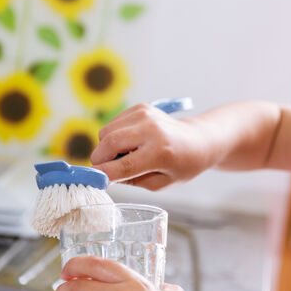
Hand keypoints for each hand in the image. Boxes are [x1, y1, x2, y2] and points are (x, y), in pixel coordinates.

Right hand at [90, 103, 216, 189]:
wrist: (199, 140)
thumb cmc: (182, 166)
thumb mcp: (160, 183)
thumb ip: (131, 180)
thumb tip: (104, 175)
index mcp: (160, 152)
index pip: (123, 165)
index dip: (103, 174)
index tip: (92, 180)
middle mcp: (152, 129)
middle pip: (109, 142)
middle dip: (99, 159)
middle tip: (104, 170)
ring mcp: (145, 114)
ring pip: (106, 132)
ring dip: (106, 147)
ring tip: (125, 156)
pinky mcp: (141, 107)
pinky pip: (113, 123)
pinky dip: (114, 136)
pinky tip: (130, 143)